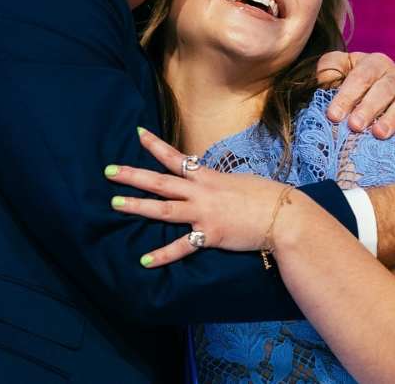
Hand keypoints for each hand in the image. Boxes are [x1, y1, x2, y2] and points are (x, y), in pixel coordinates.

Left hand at [104, 128, 288, 266]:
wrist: (284, 216)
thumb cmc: (267, 195)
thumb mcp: (238, 179)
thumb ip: (217, 181)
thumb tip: (206, 180)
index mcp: (208, 176)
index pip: (176, 157)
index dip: (155, 145)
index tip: (137, 133)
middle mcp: (201, 193)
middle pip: (160, 181)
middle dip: (133, 176)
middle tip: (110, 172)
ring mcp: (204, 214)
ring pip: (164, 209)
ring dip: (139, 206)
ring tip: (115, 204)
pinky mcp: (210, 236)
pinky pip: (182, 246)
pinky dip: (163, 255)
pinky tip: (145, 261)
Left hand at [317, 51, 394, 144]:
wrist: (373, 89)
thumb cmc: (350, 80)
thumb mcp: (338, 68)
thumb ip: (328, 70)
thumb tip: (324, 82)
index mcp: (374, 63)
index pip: (360, 77)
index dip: (347, 96)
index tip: (333, 116)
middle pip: (384, 90)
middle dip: (368, 108)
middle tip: (355, 126)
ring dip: (392, 120)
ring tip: (379, 134)